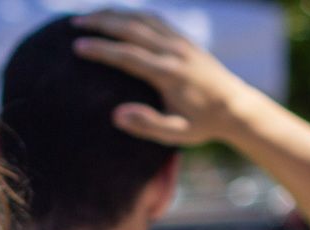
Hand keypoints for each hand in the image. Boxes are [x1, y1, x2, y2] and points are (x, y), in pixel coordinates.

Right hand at [71, 9, 254, 146]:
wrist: (235, 106)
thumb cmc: (203, 125)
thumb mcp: (178, 134)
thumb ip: (148, 125)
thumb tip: (117, 115)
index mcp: (169, 74)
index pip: (128, 56)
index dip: (101, 49)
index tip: (77, 46)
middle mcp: (174, 51)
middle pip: (132, 28)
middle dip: (101, 23)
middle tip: (74, 24)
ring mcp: (180, 41)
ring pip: (142, 18)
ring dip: (114, 14)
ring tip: (88, 16)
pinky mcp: (183, 38)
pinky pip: (153, 19)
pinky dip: (131, 14)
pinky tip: (115, 17)